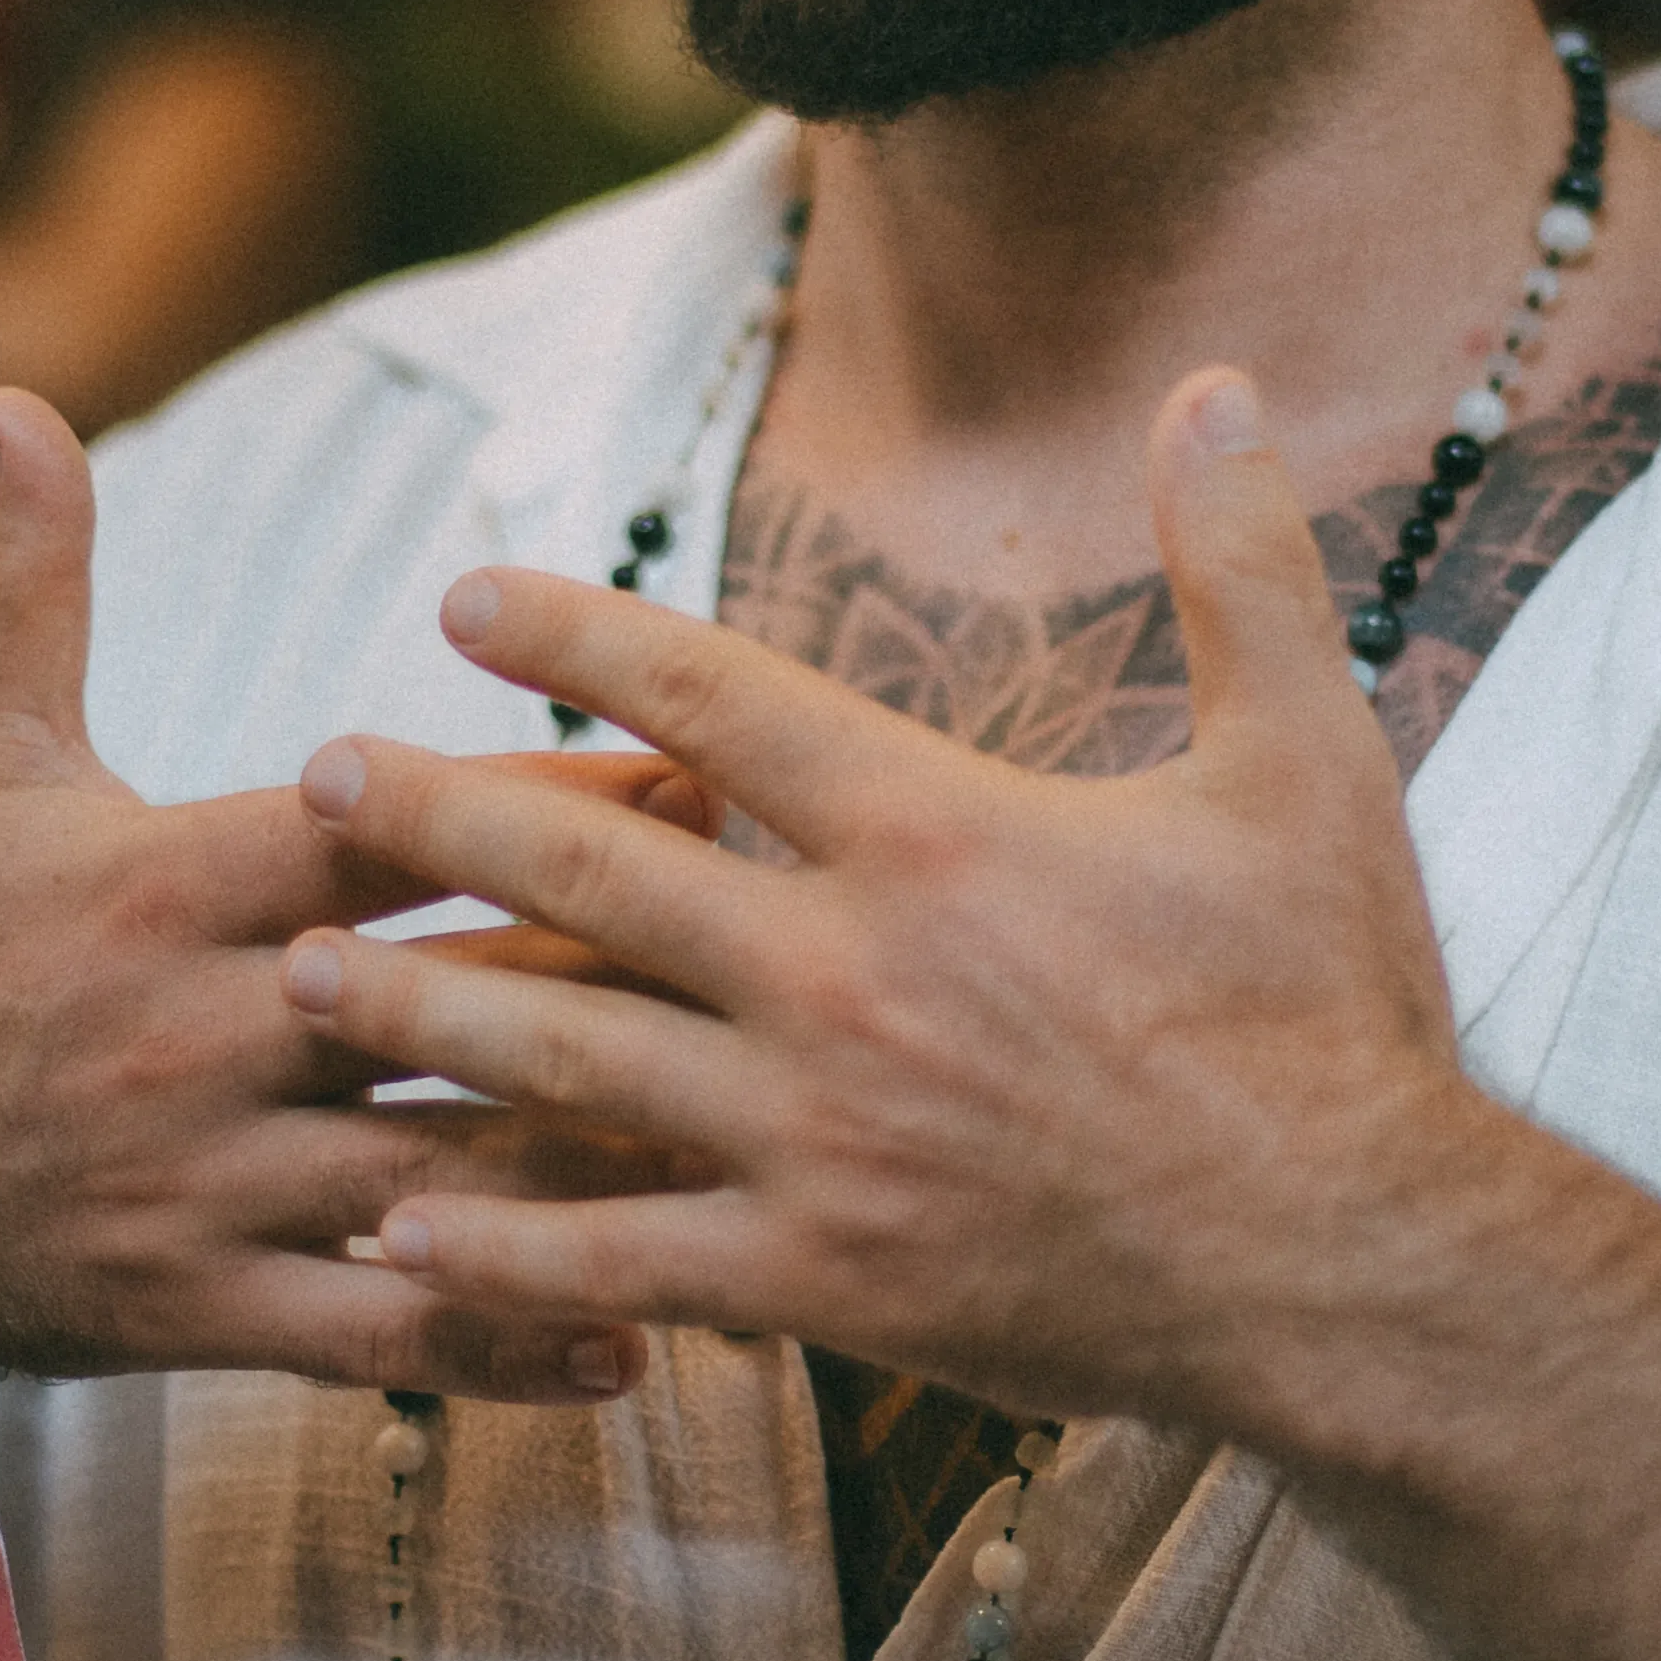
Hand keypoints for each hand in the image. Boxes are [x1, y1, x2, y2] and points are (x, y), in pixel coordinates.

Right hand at [0, 392, 711, 1401]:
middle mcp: (203, 1036)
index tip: (701, 774)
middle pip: (454, 1000)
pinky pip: (382, 1337)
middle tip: (789, 962)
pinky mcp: (202, 1312)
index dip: (550, 797)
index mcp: (169, 888)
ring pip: (445, 1176)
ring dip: (604, 1172)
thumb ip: (31, 580)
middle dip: (621, 979)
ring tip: (764, 1153)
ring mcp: (207, 1185)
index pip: (391, 831)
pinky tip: (642, 1333)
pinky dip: (512, 1342)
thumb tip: (18, 396)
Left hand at [276, 369, 1475, 1434]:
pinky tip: (399, 1222)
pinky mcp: (823, 1278)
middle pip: (592, 872)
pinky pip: (618, 1260)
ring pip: (567, 1061)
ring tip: (304, 970)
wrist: (1356, 1264)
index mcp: (940, 835)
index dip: (577, 641)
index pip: (715, 705)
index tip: (466, 600)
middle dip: (439, 814)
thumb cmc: (1333, 1009)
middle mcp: (845, 975)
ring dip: (424, 1006)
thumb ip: (1242, 563)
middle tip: (320, 773)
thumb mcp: (1312, 760)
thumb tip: (1219, 382)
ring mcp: (818, 1136)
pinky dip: (498, 1245)